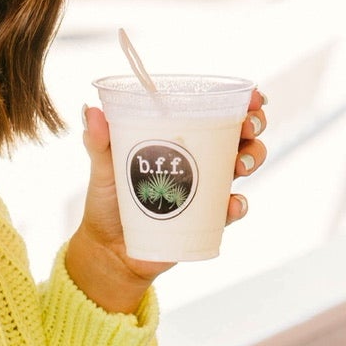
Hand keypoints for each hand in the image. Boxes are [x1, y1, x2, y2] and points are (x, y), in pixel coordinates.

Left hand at [64, 87, 267, 314]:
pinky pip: (233, 210)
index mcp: (180, 137)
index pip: (216, 111)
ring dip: (253, 158)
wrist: (108, 250)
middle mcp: (201, 159)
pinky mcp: (209, 219)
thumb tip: (91, 112)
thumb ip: (98, 141)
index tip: (253, 95)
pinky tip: (231, 204)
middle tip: (247, 129)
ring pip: (245, 165)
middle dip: (254, 125)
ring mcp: (208, 189)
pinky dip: (238, 205)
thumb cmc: (107, 201)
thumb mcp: (103, 168)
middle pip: (241, 134)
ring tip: (241, 165)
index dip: (242, 100)